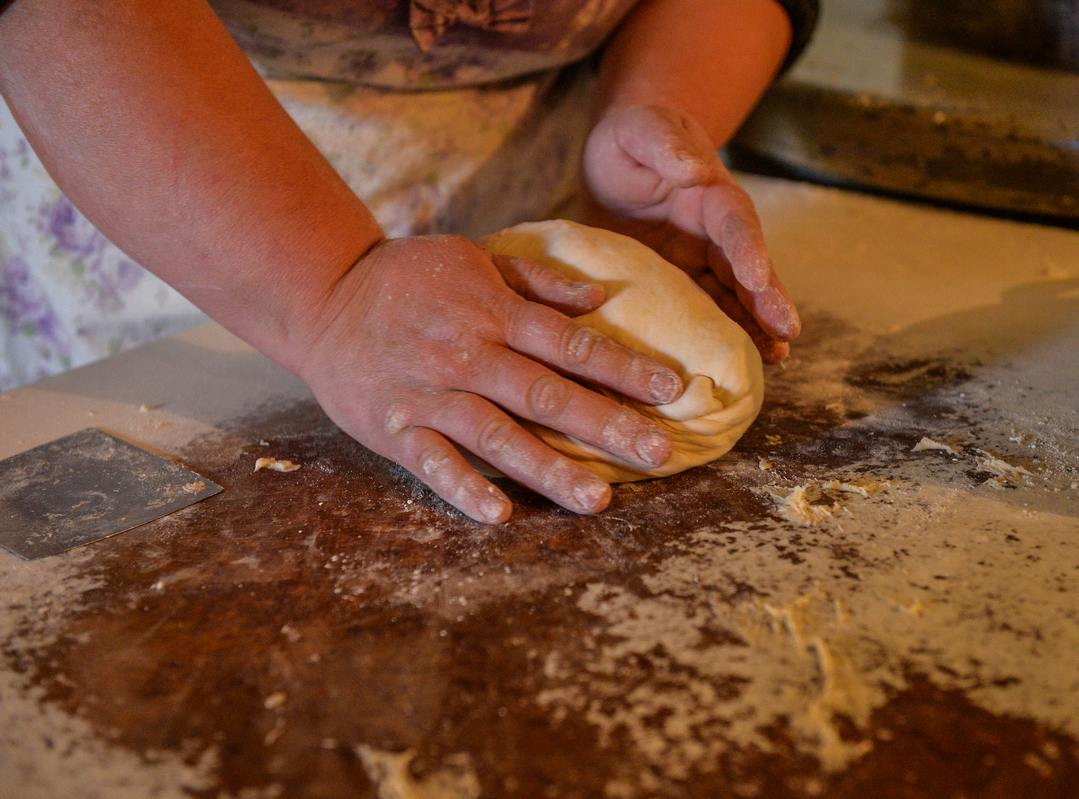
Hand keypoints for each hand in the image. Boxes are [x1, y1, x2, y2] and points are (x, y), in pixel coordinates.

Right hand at [292, 235, 683, 523]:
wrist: (322, 295)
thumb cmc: (409, 278)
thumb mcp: (474, 258)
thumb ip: (538, 279)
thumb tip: (602, 294)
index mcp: (493, 313)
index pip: (571, 342)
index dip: (623, 366)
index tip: (672, 389)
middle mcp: (468, 354)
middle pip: (546, 393)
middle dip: (606, 424)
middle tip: (658, 452)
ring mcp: (429, 393)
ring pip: (497, 435)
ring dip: (548, 469)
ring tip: (598, 500)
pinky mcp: (393, 426)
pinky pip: (431, 462)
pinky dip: (462, 487)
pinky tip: (499, 516)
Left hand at [578, 105, 799, 362]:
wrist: (615, 164)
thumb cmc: (631, 140)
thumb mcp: (641, 131)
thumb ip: (665, 144)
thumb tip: (693, 169)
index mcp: (710, 195)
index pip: (735, 223)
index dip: (748, 250)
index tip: (759, 277)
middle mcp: (714, 234)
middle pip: (747, 268)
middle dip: (767, 300)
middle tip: (787, 331)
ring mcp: (700, 263)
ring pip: (734, 298)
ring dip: (756, 327)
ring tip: (777, 358)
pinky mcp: (680, 286)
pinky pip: (704, 313)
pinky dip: (722, 336)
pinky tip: (736, 364)